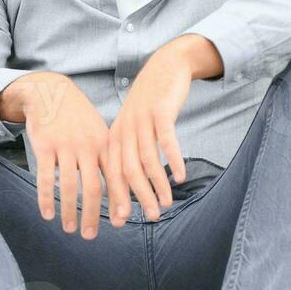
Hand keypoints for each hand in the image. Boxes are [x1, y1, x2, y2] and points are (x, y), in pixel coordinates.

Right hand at [0, 71, 110, 238]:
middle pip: (92, 187)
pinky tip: (47, 215)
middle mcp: (87, 146)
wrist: (50, 91)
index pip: (115, 177)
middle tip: (90, 236)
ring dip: (68, 210)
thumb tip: (119, 192)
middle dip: (92, 214)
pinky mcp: (44, 146)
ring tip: (69, 229)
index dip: (118, 200)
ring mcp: (65, 146)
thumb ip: (107, 160)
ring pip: (68, 185)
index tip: (121, 221)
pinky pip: (45, 177)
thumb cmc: (78, 119)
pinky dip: (46, 198)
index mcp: (104, 144)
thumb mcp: (99, 133)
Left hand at [106, 36, 215, 225]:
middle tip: (149, 218)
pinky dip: (173, 160)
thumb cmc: (149, 105)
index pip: (110, 173)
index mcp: (114, 137)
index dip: (115, 198)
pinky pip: (166, 140)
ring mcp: (142, 120)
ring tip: (166, 204)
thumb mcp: (132, 128)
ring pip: (147, 159)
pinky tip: (179, 177)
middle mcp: (124, 130)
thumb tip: (132, 188)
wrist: (163, 67)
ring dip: (157, 185)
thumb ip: (129, 153)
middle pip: (127, 170)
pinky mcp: (161, 112)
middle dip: (137, 198)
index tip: (119, 221)